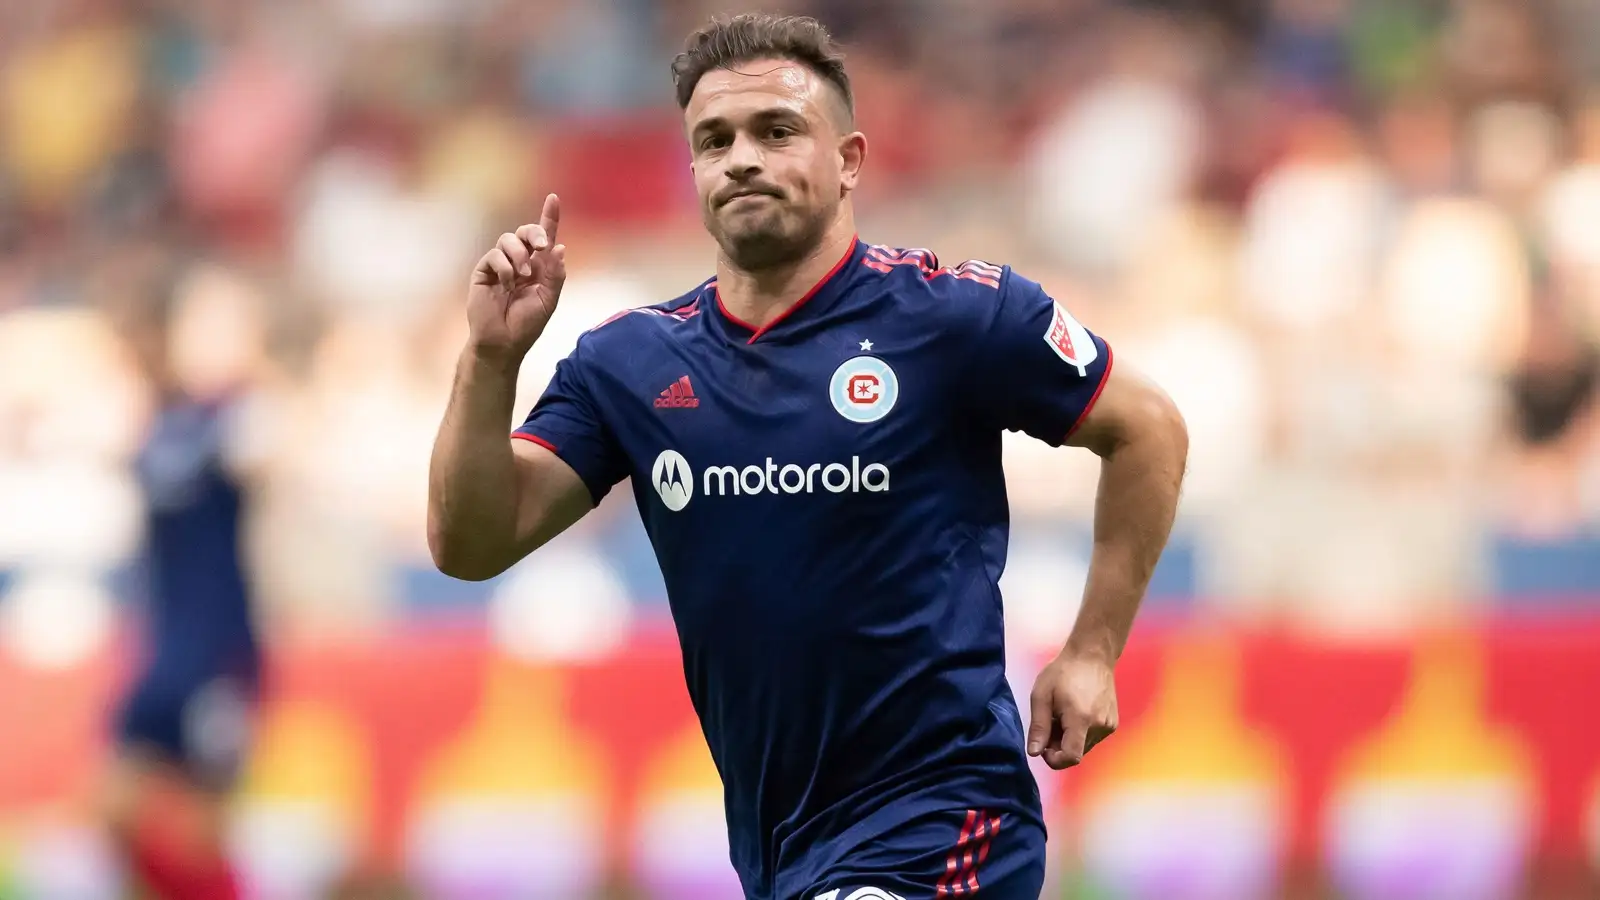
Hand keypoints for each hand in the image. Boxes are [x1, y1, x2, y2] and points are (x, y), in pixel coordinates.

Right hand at [467, 193, 566, 363]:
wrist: (503, 342)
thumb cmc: (527, 324)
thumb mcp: (548, 300)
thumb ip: (555, 275)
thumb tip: (560, 248)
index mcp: (539, 267)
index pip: (545, 237)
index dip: (549, 217)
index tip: (553, 198)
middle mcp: (520, 261)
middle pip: (526, 231)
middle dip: (535, 232)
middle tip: (542, 246)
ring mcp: (501, 265)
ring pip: (508, 239)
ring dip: (519, 253)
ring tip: (523, 275)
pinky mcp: (484, 271)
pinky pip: (494, 255)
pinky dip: (504, 266)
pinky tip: (507, 282)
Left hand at [1026, 650, 1118, 769]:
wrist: (1092, 655)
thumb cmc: (1062, 672)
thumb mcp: (1041, 696)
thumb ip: (1038, 727)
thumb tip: (1034, 754)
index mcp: (1081, 719)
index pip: (1071, 757)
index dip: (1054, 760)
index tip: (1043, 747)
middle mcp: (1100, 726)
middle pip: (1076, 752)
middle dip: (1058, 746)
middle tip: (1049, 723)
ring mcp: (1109, 726)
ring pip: (1083, 747)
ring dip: (1069, 739)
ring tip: (1061, 715)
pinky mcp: (1113, 723)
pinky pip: (1092, 738)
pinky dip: (1080, 733)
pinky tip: (1074, 714)